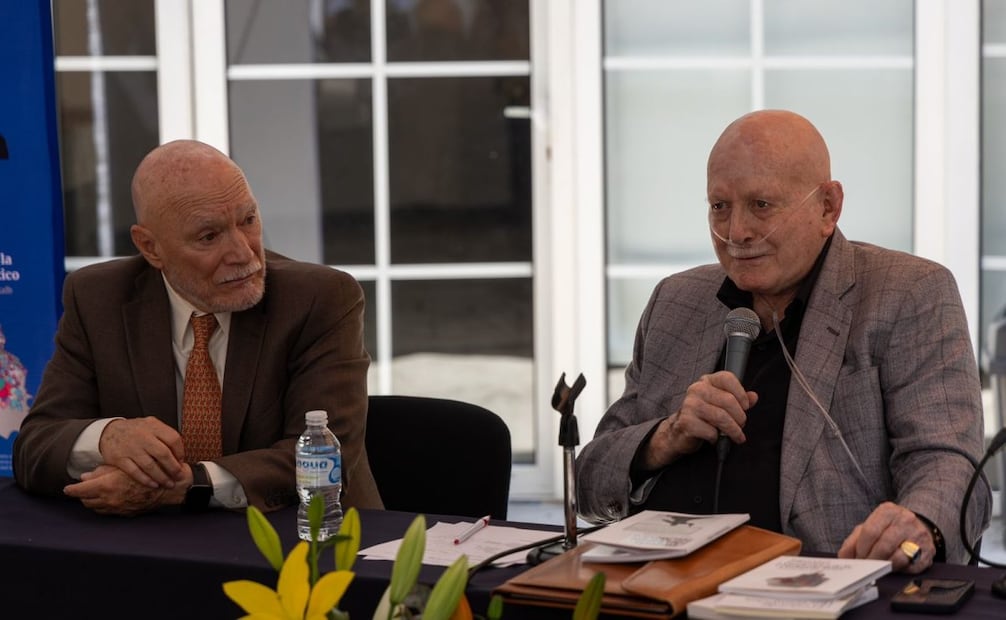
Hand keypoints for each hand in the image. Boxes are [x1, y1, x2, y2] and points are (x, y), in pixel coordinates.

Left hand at [63, 464, 190, 515]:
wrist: (171, 486)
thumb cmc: (151, 470)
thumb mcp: (125, 465)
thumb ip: (103, 470)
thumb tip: (86, 476)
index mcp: (107, 486)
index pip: (80, 491)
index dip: (72, 489)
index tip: (67, 488)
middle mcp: (110, 500)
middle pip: (86, 501)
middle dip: (82, 496)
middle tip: (82, 489)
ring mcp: (118, 509)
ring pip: (96, 509)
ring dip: (92, 502)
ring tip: (93, 494)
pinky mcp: (127, 513)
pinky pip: (109, 512)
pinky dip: (104, 507)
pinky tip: (108, 500)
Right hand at [98, 417, 185, 488]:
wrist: (108, 432)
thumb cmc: (135, 431)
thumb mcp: (151, 425)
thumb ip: (164, 435)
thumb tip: (179, 454)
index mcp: (153, 426)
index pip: (173, 438)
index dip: (180, 452)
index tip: (181, 461)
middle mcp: (142, 436)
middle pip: (163, 454)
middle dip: (173, 468)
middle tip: (179, 476)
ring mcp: (130, 448)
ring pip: (150, 465)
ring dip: (161, 477)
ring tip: (168, 483)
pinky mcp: (119, 459)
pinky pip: (135, 472)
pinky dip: (145, 480)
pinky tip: (153, 484)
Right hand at [637, 371, 757, 470]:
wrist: (679, 432)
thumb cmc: (703, 416)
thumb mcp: (720, 404)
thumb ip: (738, 399)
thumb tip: (754, 397)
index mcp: (706, 381)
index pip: (727, 378)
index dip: (741, 394)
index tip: (745, 407)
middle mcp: (696, 389)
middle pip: (728, 401)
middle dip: (740, 418)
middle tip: (740, 426)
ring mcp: (689, 405)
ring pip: (722, 417)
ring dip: (733, 431)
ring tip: (736, 436)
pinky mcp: (686, 422)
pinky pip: (711, 431)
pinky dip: (716, 438)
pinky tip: (714, 437)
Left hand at [837, 502, 933, 572]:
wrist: (919, 527)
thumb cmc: (889, 528)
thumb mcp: (870, 527)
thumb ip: (854, 540)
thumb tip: (844, 556)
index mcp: (888, 511)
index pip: (870, 531)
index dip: (861, 548)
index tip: (857, 559)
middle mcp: (906, 520)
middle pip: (883, 544)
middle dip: (871, 559)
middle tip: (865, 567)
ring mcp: (919, 535)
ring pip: (898, 557)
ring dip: (884, 566)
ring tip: (878, 568)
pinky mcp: (929, 552)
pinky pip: (911, 566)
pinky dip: (899, 570)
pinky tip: (894, 567)